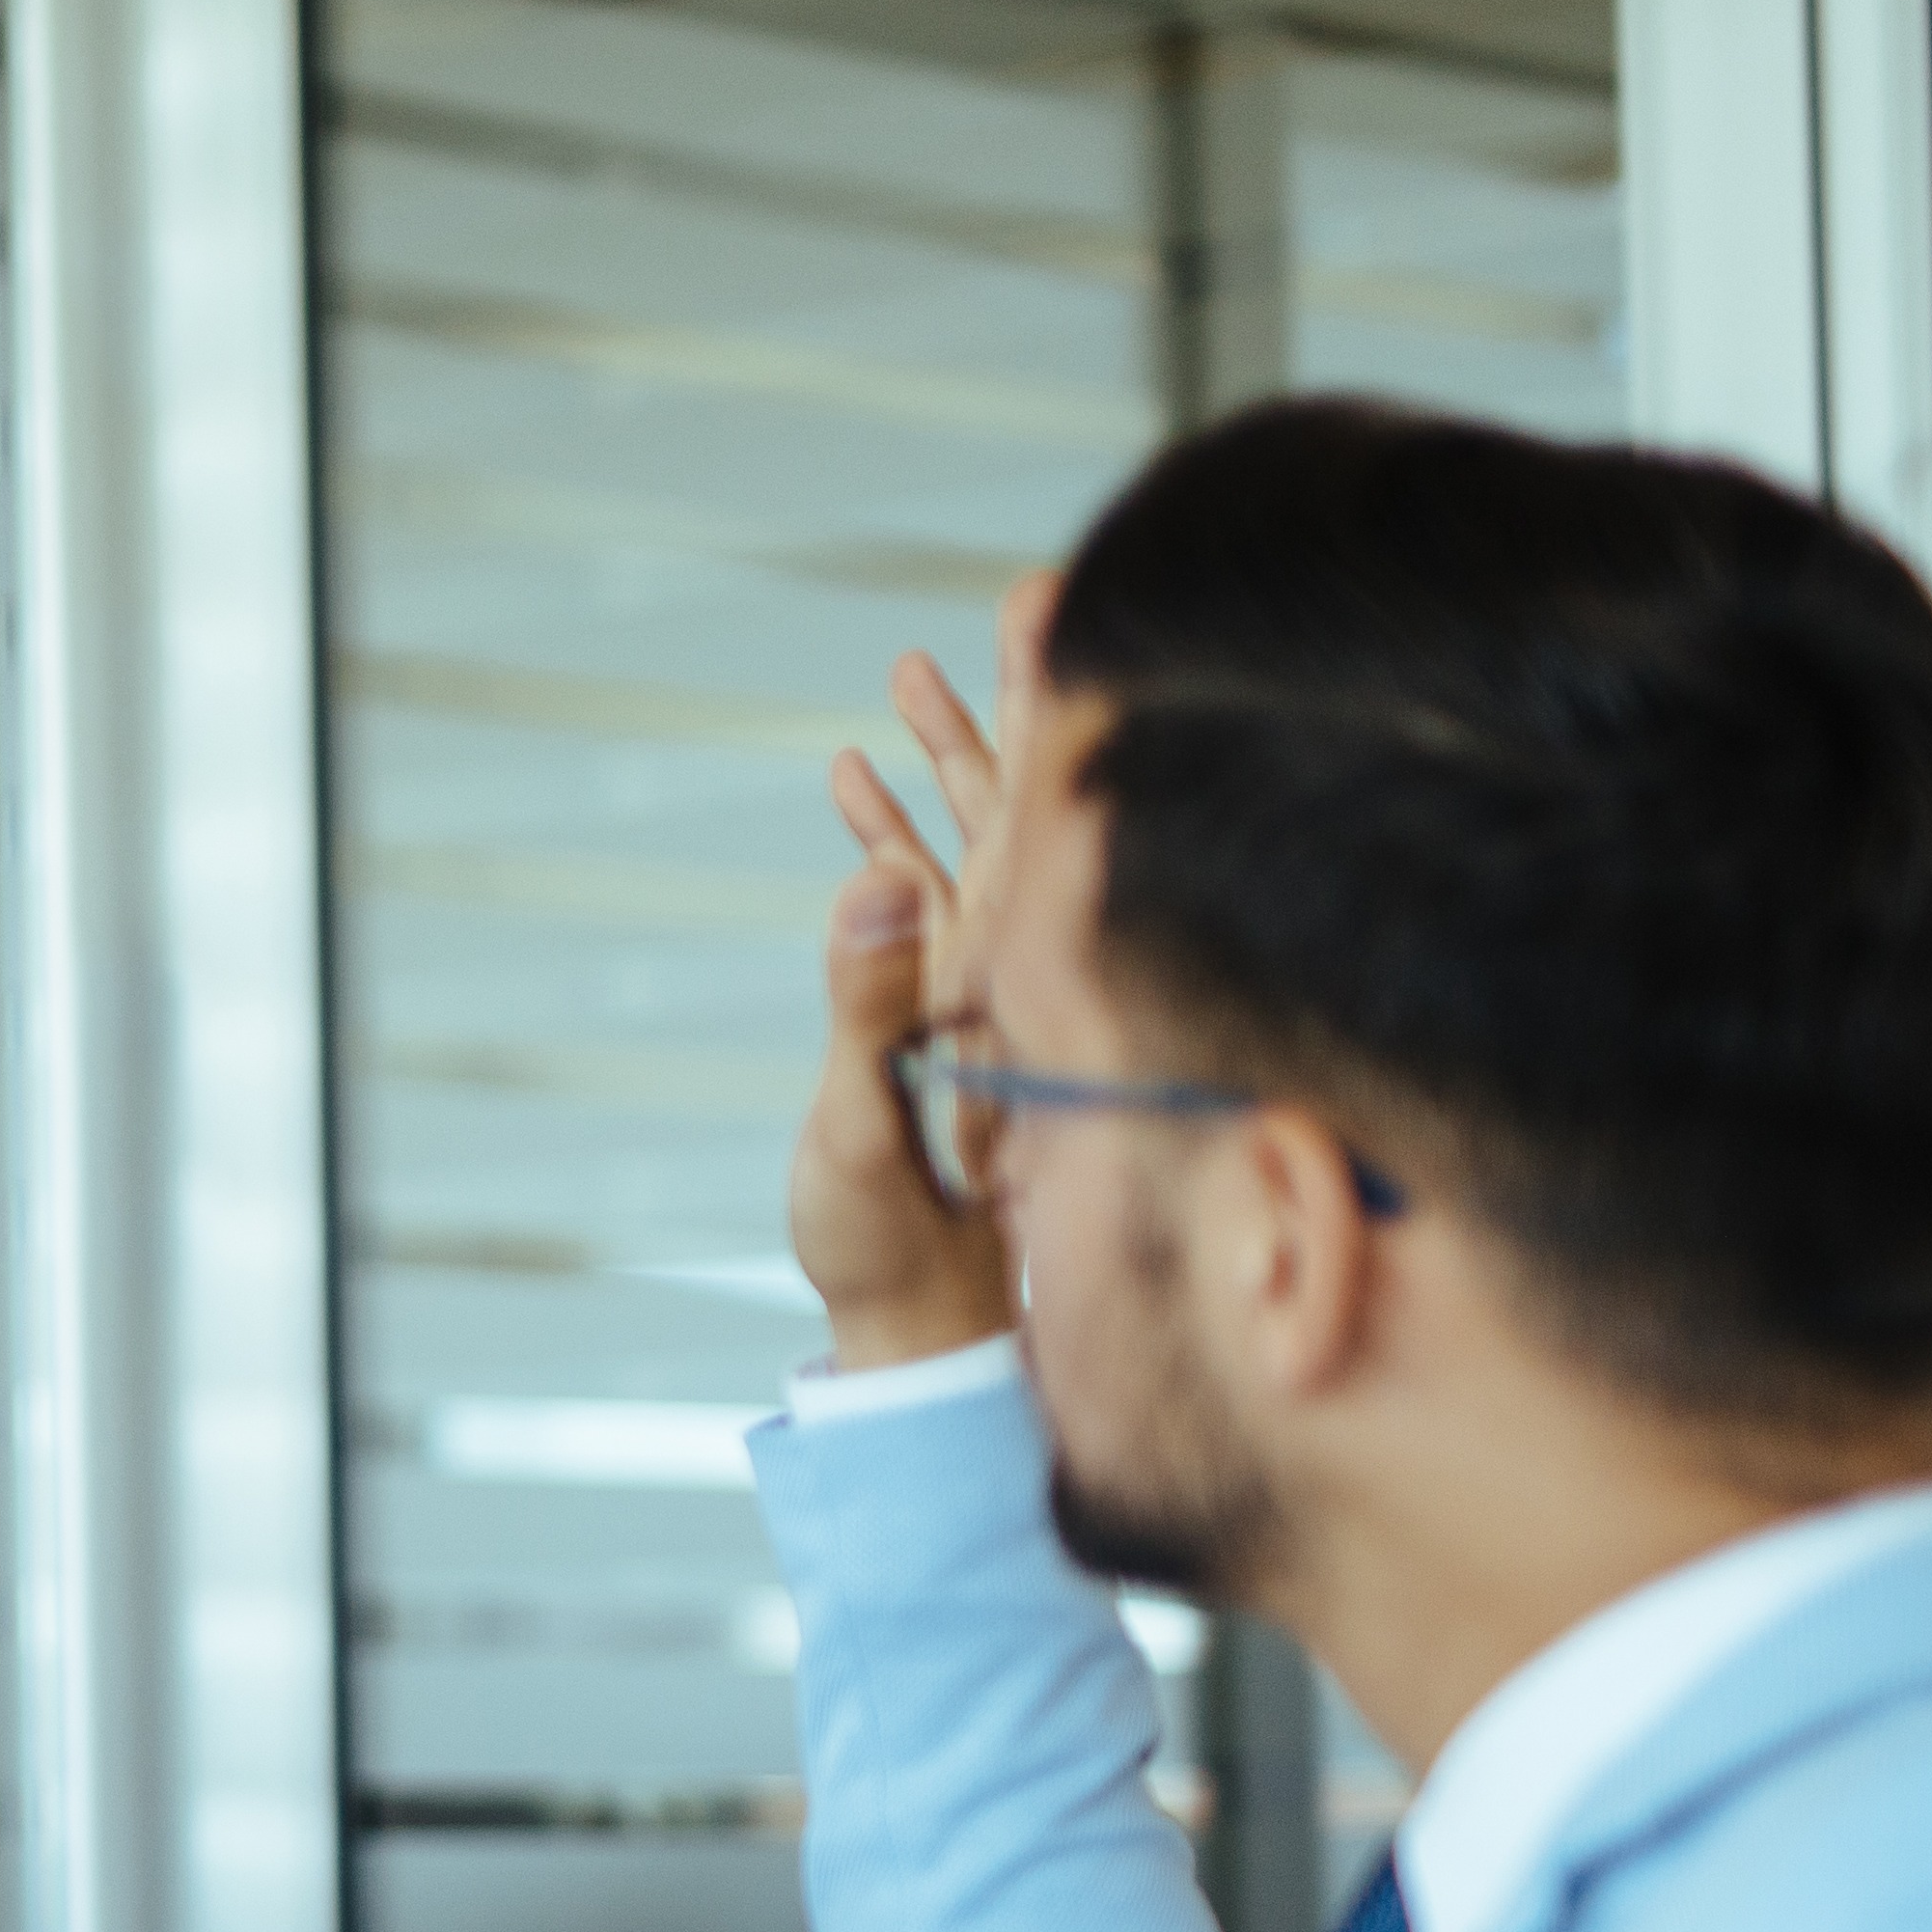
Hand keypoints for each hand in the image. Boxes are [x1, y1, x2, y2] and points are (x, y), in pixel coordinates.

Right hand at [791, 584, 1035, 1369]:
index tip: (1067, 610)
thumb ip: (871, 1012)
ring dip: (947, 764)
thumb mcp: (867, 1133)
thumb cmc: (892, 1257)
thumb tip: (879, 882)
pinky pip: (923, 911)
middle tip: (1028, 593)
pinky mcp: (945, 1027)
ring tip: (913, 670)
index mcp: (1016, 987)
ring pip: (979, 852)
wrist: (915, 1338)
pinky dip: (893, 841)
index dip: (1054, 710)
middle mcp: (1018, 981)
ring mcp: (986, 999)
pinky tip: (864, 792)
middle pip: (1032, 812)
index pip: (1046, 818)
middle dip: (1022, 703)